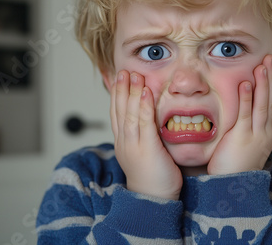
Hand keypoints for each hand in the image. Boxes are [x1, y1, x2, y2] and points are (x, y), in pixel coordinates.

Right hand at [110, 70, 182, 199]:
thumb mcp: (144, 154)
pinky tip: (145, 92)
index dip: (117, 96)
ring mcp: (133, 145)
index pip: (117, 114)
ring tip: (133, 75)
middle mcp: (125, 142)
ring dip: (131, 92)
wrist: (153, 200)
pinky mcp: (147, 148)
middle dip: (121, 89)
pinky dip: (143, 106)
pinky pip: (144, 123)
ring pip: (129, 113)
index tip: (119, 80)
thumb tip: (148, 124)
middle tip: (123, 71)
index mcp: (124, 143)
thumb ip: (144, 138)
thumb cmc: (154, 179)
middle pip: (119, 111)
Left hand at [207, 55, 271, 174]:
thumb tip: (245, 112)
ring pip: (264, 104)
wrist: (233, 187)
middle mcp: (266, 131)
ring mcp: (256, 135)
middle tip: (270, 58)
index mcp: (268, 132)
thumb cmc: (236, 166)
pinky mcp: (241, 137)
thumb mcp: (247, 143)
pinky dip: (248, 98)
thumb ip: (248, 126)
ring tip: (262, 65)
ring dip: (264, 83)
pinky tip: (247, 83)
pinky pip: (246, 114)